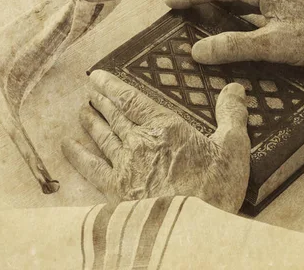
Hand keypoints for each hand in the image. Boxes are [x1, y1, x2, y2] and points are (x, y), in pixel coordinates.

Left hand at [62, 70, 250, 212]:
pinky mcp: (116, 190)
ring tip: (81, 112)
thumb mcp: (233, 147)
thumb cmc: (214, 188)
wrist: (190, 227)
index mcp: (165, 127)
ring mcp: (124, 166)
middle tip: (89, 91)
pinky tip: (67, 146)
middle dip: (100, 102)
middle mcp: (139, 142)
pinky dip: (78, 155)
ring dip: (91, 123)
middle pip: (114, 116)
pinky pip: (91, 168)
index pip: (132, 99)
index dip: (112, 86)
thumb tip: (235, 88)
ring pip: (102, 137)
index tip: (97, 76)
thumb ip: (232, 115)